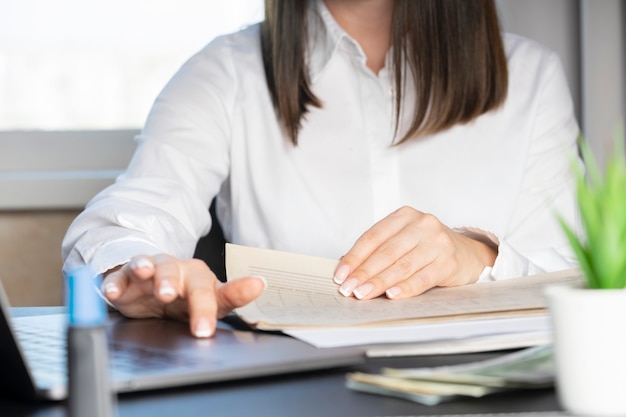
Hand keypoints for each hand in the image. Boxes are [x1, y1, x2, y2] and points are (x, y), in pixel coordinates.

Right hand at [101, 253, 264, 337]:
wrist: (149, 287)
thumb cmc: (184, 296)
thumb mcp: (208, 302)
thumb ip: (230, 297)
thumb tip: (260, 283)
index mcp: (200, 278)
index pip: (215, 289)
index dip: (231, 291)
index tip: (246, 293)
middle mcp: (177, 270)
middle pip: (179, 274)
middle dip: (175, 283)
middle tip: (171, 296)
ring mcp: (151, 271)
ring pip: (151, 266)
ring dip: (149, 271)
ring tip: (149, 278)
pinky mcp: (126, 278)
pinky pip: (119, 277)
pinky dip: (115, 282)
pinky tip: (113, 291)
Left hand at [333, 206, 496, 299]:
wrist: (468, 254)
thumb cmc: (427, 247)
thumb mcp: (403, 240)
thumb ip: (377, 250)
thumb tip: (346, 268)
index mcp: (405, 215)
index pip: (372, 237)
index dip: (354, 257)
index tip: (340, 275)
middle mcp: (422, 224)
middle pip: (386, 252)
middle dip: (364, 273)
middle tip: (348, 289)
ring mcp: (437, 242)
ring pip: (402, 265)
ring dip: (379, 282)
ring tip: (363, 294)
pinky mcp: (449, 262)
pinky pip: (422, 278)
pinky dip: (405, 288)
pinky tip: (391, 295)